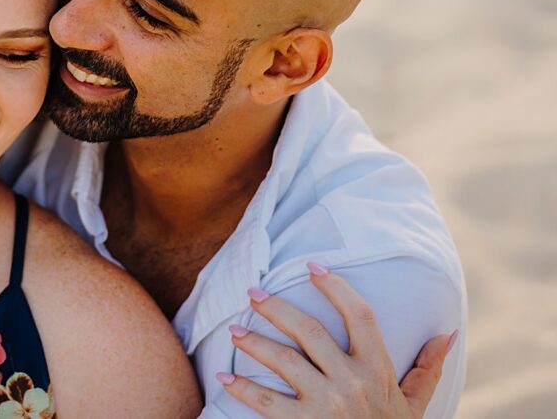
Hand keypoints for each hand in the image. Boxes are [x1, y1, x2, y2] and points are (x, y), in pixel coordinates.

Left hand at [216, 262, 457, 417]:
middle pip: (309, 331)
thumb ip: (428, 369)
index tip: (311, 267)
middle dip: (277, 308)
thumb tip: (447, 333)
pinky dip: (242, 389)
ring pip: (284, 361)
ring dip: (254, 342)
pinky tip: (224, 378)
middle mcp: (353, 383)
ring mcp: (327, 405)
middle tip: (253, 294)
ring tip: (234, 331)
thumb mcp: (415, 406)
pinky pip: (267, 402)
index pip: (359, 315)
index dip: (336, 287)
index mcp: (379, 370)